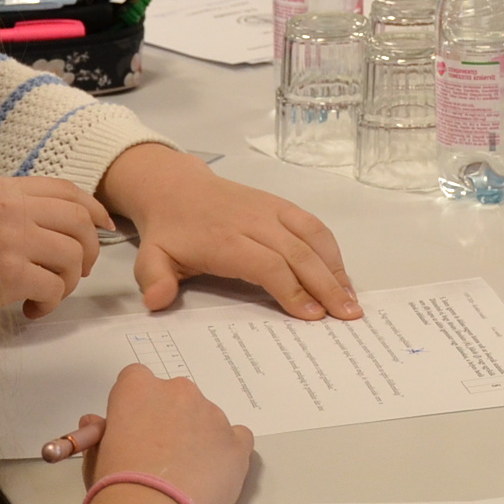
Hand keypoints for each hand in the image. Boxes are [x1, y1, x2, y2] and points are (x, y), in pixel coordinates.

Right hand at [0, 176, 113, 317]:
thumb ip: (10, 210)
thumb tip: (58, 224)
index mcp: (4, 189)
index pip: (65, 190)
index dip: (93, 208)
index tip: (104, 225)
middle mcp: (11, 209)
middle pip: (78, 221)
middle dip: (91, 248)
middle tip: (80, 270)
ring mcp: (12, 239)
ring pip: (72, 255)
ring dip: (70, 280)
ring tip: (52, 292)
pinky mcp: (9, 273)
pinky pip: (53, 286)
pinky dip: (51, 302)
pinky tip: (33, 309)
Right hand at [85, 362, 254, 503]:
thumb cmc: (115, 485)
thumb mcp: (94, 457)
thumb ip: (100, 433)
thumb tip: (94, 421)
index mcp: (139, 389)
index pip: (136, 379)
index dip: (133, 407)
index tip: (131, 432)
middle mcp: (179, 392)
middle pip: (175, 397)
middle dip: (168, 419)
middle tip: (157, 457)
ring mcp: (212, 414)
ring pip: (206, 417)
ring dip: (196, 436)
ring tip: (184, 476)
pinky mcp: (236, 441)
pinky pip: (237, 437)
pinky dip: (226, 450)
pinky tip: (213, 473)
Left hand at [99, 143, 358, 319]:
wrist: (176, 187)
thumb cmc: (169, 231)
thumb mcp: (150, 257)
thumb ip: (154, 279)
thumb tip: (157, 302)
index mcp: (226, 239)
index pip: (267, 264)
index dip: (292, 289)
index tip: (313, 316)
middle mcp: (255, 221)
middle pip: (299, 253)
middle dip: (327, 285)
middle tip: (348, 314)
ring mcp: (271, 210)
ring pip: (312, 236)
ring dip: (336, 267)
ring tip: (352, 298)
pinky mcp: (281, 204)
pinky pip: (313, 224)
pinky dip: (331, 248)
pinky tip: (341, 272)